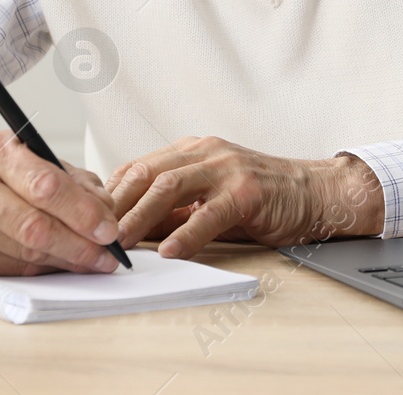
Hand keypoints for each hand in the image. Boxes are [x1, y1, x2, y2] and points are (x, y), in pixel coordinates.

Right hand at [0, 134, 123, 275]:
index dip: (82, 212)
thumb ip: (80, 185)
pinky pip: (9, 270)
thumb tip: (107, 216)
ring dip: (65, 261)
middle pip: (33, 225)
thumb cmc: (8, 176)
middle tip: (107, 256)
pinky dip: (41, 270)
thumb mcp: (44, 164)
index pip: (45, 185)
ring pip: (24, 252)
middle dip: (79, 245)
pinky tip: (58, 264)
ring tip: (91, 261)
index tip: (109, 230)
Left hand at [107, 135, 383, 258]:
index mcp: (191, 151)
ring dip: (139, 217)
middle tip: (93, 234)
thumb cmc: (261, 199)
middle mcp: (205, 152)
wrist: (315, 193)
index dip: (109, 194)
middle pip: (146, 174)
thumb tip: (128, 231)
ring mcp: (226, 168)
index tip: (87, 219)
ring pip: (169, 188)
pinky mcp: (248, 191)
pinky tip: (169, 252)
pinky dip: (186, 234)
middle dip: (115, 205)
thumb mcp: (209, 198)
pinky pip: (209, 213)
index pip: (137, 167)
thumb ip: (173, 209)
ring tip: (121, 243)